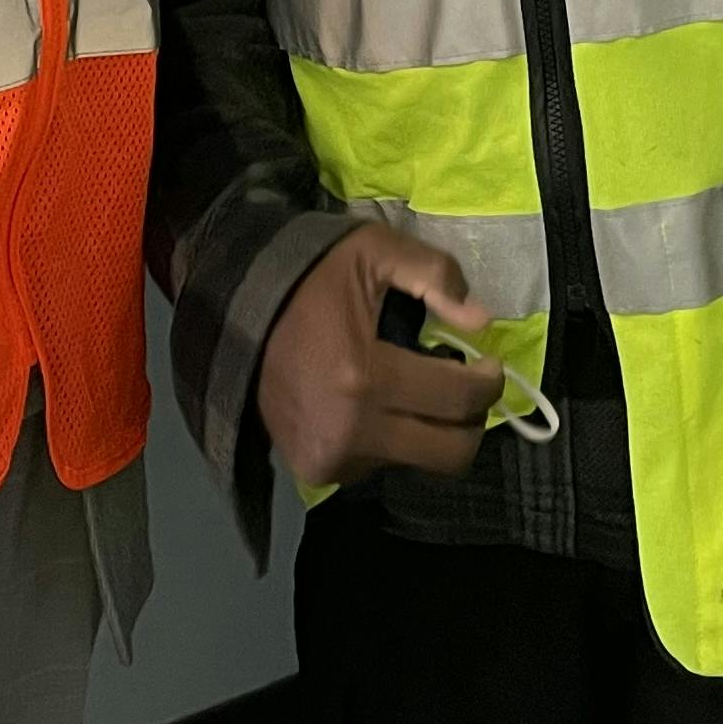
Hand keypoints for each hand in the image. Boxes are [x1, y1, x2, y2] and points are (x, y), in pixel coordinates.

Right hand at [256, 222, 504, 488]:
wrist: (233, 316)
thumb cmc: (310, 279)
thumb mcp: (373, 251)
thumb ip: (434, 275)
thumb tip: (480, 320)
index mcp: (366, 376)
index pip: (460, 400)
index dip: (489, 382)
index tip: (488, 364)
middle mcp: (352, 432)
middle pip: (450, 455)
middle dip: (471, 421)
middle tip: (463, 389)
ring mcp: (333, 460)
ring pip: (415, 463)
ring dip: (426, 431)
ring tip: (409, 391)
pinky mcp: (316, 473)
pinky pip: (378, 468)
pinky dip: (389, 442)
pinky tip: (373, 406)